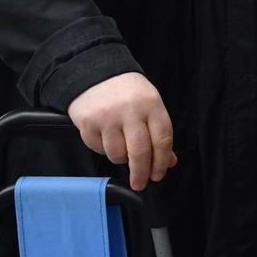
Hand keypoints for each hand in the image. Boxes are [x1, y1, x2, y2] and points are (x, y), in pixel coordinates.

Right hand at [66, 72, 175, 191]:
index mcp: (151, 104)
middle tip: (140, 183)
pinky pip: (98, 149)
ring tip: (121, 149)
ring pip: (117, 154)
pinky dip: (103, 149)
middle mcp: (130, 110)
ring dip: (121, 159)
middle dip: (141, 173)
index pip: (162, 140)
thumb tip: (169, 161)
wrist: (95, 72)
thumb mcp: (149, 105)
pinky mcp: (87, 122)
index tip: (158, 175)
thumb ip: (159, 133)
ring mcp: (107, 116)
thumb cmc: (127, 92)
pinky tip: (106, 137)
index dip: (162, 162)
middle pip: (140, 152)